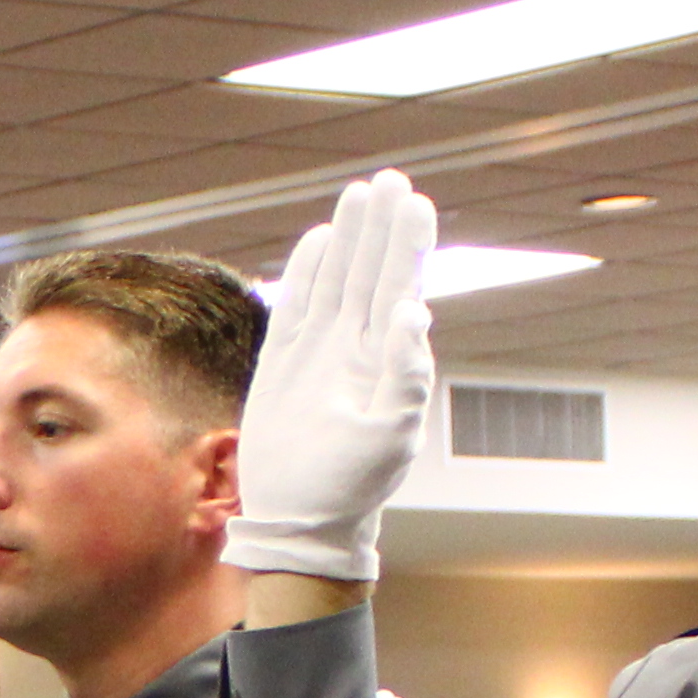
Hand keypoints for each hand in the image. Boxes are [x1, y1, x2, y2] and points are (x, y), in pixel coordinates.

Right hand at [231, 168, 444, 583]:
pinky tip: (319, 240)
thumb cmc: (355, 484)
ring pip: (337, 280)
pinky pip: (295, 306)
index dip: (408, 245)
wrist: (302, 517)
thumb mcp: (392, 434)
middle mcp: (355, 348)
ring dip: (349, 238)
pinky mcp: (281, 363)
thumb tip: (412, 310)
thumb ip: (407, 374)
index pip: (400, 287)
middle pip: (371, 272)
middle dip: (382, 227)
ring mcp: (318, 353)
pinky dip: (306, 272)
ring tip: (360, 194)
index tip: (416, 203)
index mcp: (386, 361)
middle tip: (392, 180)